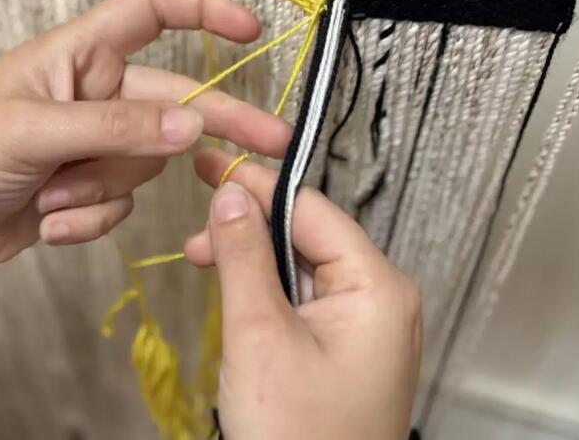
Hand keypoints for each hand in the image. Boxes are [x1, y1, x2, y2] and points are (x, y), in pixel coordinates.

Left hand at [0, 0, 291, 269]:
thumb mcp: (32, 133)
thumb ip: (113, 128)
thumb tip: (190, 127)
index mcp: (78, 56)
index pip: (149, 13)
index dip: (201, 10)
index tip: (250, 31)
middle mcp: (95, 94)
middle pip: (174, 102)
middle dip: (217, 126)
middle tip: (274, 144)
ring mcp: (95, 144)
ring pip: (144, 164)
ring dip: (101, 188)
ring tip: (49, 195)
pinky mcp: (89, 189)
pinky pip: (121, 203)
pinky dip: (89, 218)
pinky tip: (46, 219)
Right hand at [186, 149, 421, 439]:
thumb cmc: (296, 435)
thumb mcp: (258, 335)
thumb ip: (244, 255)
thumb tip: (230, 193)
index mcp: (376, 286)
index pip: (310, 208)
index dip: (257, 184)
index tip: (211, 165)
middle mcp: (381, 298)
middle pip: (307, 233)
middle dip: (249, 225)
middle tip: (197, 227)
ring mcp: (367, 324)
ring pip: (302, 264)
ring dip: (252, 257)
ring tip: (203, 261)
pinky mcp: (347, 346)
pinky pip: (304, 296)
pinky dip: (266, 287)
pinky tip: (234, 288)